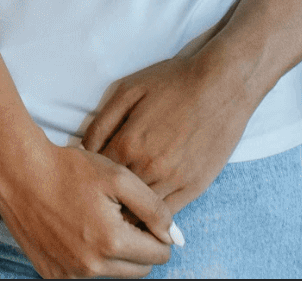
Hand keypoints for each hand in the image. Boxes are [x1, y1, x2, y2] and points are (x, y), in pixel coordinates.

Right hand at [0, 139, 177, 278]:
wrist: (18, 172)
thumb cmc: (69, 168)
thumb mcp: (117, 176)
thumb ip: (154, 208)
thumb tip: (174, 238)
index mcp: (112, 243)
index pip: (158, 256)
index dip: (156, 233)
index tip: (141, 214)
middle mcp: (91, 267)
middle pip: (138, 270)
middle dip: (137, 246)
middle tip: (119, 215)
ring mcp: (69, 274)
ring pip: (112, 273)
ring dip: (113, 252)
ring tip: (95, 218)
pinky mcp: (52, 274)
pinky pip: (85, 273)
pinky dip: (87, 256)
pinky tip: (75, 228)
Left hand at [81, 47, 256, 211]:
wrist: (219, 86)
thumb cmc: (171, 83)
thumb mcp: (127, 90)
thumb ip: (101, 122)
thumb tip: (83, 149)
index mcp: (128, 142)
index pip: (98, 174)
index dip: (91, 178)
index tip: (87, 181)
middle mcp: (148, 167)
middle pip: (117, 197)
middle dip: (106, 200)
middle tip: (99, 202)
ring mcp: (173, 180)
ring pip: (141, 212)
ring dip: (128, 213)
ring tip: (119, 213)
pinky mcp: (194, 188)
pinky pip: (168, 215)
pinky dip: (154, 219)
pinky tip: (146, 215)